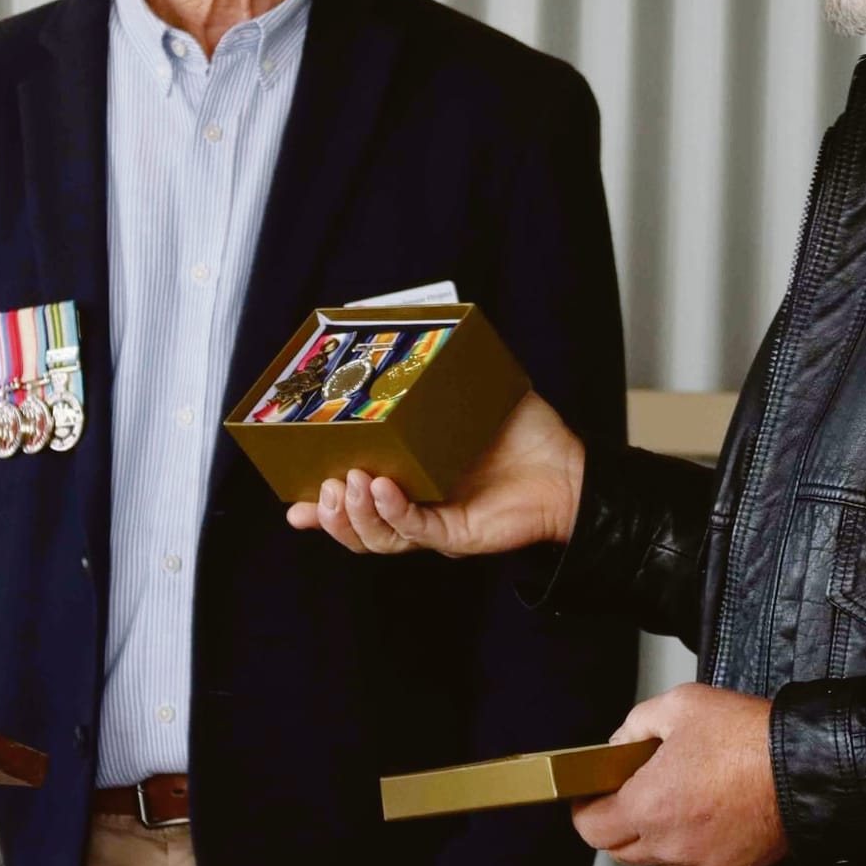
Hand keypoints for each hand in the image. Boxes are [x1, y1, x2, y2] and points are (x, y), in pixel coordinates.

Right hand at [283, 392, 585, 556]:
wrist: (571, 469)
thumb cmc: (524, 433)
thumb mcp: (470, 398)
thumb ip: (438, 375)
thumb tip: (413, 330)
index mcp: (411, 481)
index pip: (356, 499)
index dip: (321, 503)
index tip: (293, 497)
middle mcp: (417, 508)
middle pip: (357, 525)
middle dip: (330, 510)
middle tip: (321, 485)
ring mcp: (436, 525)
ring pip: (378, 535)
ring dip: (355, 514)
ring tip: (348, 483)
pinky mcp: (457, 535)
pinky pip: (414, 530)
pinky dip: (393, 512)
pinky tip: (383, 488)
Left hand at [570, 683, 786, 865]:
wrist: (804, 765)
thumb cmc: (748, 737)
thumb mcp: (681, 705)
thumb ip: (637, 723)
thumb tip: (620, 743)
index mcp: (650, 804)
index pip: (591, 828)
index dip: (584, 809)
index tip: (590, 793)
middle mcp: (672, 842)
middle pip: (619, 850)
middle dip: (615, 822)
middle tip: (629, 791)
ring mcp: (701, 861)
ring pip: (656, 858)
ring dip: (652, 833)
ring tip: (674, 795)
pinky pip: (691, 862)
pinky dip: (687, 842)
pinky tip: (702, 810)